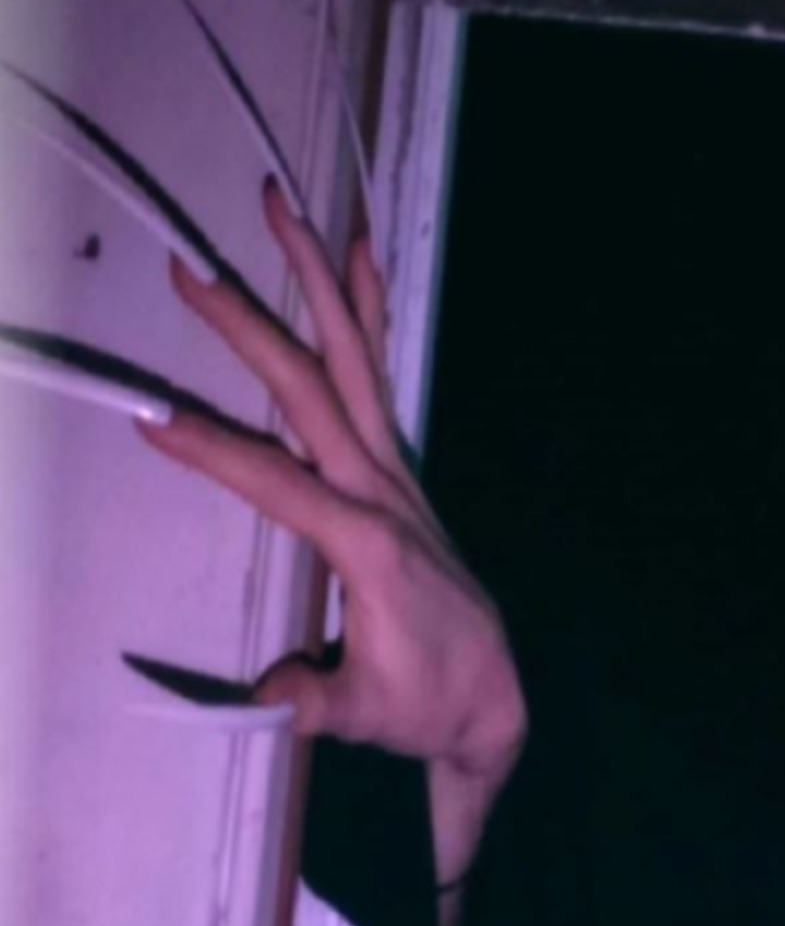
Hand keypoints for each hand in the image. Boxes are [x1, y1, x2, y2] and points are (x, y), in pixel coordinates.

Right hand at [138, 180, 525, 790]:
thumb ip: (315, 702)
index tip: (151, 418)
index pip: (279, 485)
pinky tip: (358, 252)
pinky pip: (377, 374)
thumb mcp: (365, 716)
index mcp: (371, 545)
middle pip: (313, 393)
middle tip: (190, 270)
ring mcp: (396, 473)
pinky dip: (366, 311)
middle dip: (253, 328)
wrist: (492, 700)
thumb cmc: (423, 707)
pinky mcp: (398, 470)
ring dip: (316, 283)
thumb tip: (268, 698)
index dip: (215, 454)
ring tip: (285, 208)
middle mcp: (386, 492)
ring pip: (352, 360)